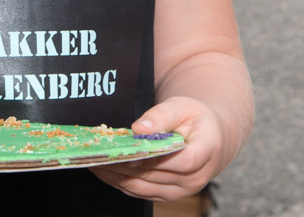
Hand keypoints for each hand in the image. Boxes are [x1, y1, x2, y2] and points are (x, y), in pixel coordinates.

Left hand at [90, 97, 224, 200]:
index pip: (184, 162)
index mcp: (206, 152)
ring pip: (143, 187)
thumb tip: (139, 129)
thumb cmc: (195, 118)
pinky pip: (139, 192)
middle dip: (125, 164)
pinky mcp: (167, 195)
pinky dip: (119, 181)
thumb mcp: (182, 106)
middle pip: (156, 176)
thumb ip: (161, 116)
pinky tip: (103, 170)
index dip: (157, 158)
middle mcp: (196, 178)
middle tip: (99, 153)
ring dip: (117, 175)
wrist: (209, 138)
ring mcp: (181, 191)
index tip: (133, 152)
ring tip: (94, 162)